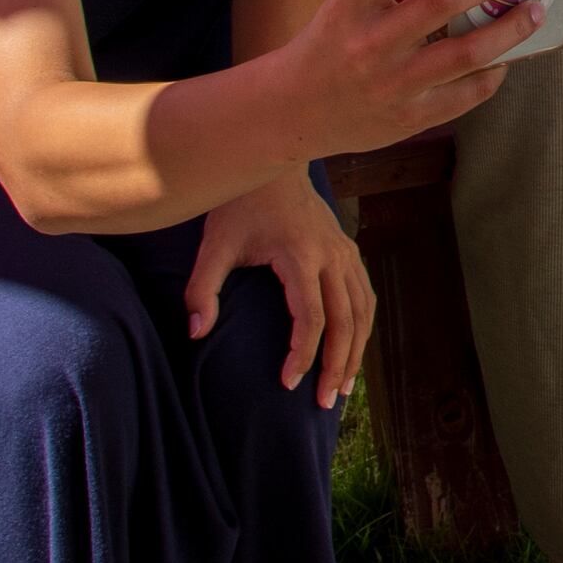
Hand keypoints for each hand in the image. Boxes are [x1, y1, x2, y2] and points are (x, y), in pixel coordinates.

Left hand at [185, 168, 374, 397]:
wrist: (270, 158)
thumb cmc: (238, 204)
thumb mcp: (214, 244)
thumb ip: (202, 289)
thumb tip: (197, 333)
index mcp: (299, 256)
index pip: (311, 318)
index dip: (303, 355)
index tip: (288, 384)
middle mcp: (330, 255)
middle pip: (346, 322)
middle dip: (338, 366)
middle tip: (326, 403)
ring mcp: (344, 252)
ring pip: (363, 312)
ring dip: (357, 352)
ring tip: (344, 388)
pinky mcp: (348, 250)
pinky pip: (365, 295)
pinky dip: (363, 327)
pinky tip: (354, 350)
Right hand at [280, 0, 537, 156]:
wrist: (295, 112)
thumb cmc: (332, 47)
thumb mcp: (349, 7)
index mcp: (349, 6)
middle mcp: (370, 44)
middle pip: (441, 0)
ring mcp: (392, 84)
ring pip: (466, 52)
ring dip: (510, 29)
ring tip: (533, 12)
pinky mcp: (409, 118)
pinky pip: (466, 93)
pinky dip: (492, 72)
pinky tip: (503, 59)